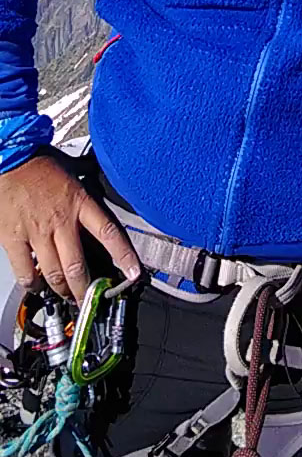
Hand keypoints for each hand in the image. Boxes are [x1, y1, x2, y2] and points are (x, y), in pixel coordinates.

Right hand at [0, 152, 141, 303]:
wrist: (9, 156)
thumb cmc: (38, 160)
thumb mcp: (72, 166)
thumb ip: (89, 174)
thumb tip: (106, 170)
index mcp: (79, 202)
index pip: (109, 233)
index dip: (124, 256)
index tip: (134, 273)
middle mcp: (60, 221)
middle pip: (78, 267)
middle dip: (85, 289)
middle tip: (89, 299)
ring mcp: (36, 232)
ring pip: (53, 274)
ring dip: (61, 289)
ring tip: (66, 294)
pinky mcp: (13, 238)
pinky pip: (25, 271)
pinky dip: (33, 283)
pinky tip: (37, 285)